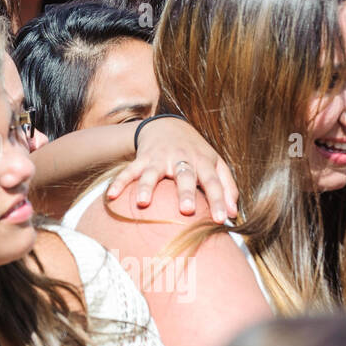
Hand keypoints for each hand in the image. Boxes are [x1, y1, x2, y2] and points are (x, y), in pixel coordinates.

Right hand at [106, 117, 238, 222]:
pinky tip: (112, 196)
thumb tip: (234, 213)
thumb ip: (227, 186)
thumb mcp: (215, 163)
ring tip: (143, 202)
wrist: (168, 125)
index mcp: (203, 161)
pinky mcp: (142, 158)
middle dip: (185, 192)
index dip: (218, 200)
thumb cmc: (195, 151)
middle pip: (184, 176)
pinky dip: (119, 182)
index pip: (213, 182)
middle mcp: (181, 159)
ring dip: (147, 187)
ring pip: (152, 172)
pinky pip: (129, 171)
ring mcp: (160, 158)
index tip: (221, 220)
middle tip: (186, 210)